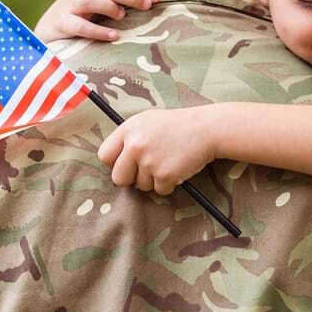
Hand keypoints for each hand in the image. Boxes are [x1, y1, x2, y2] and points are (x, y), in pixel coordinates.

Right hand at [35, 0, 160, 42]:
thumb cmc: (79, 13)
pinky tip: (113, 35)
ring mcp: (70, 6)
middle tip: (148, 4)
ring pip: (90, 0)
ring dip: (108, 6)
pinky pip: (79, 26)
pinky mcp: (61, 24)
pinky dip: (97, 30)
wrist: (47, 30)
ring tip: (122, 16)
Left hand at [97, 108, 214, 195]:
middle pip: (118, 178)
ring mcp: (149, 161)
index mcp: (128, 129)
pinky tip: (177, 168)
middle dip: (131, 179)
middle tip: (146, 171)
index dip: (114, 163)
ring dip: (154, 180)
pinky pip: (160, 190)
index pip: (104, 155)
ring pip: (141, 186)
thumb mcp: (148, 121)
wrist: (206, 128)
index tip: (126, 164)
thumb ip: (129, 137)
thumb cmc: (177, 125)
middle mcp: (135, 145)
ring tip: (167, 162)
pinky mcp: (164, 174)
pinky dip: (169, 185)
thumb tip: (113, 160)